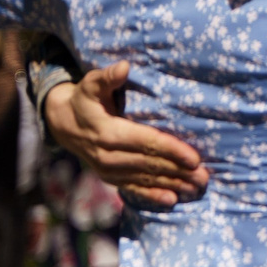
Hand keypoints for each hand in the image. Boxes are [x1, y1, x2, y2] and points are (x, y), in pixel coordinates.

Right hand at [45, 64, 207, 207]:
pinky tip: (171, 200)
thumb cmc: (84, 99)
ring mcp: (108, 169)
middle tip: (204, 177)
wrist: (61, 123)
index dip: (171, 150)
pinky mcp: (108, 177)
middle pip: (150, 164)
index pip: (147, 142)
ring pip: (145, 178)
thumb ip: (107, 78)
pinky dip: (152, 195)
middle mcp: (108, 155)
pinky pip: (132, 188)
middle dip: (178, 171)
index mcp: (108, 132)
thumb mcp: (91, 85)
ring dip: (172, 184)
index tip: (194, 158)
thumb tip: (123, 67)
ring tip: (196, 188)